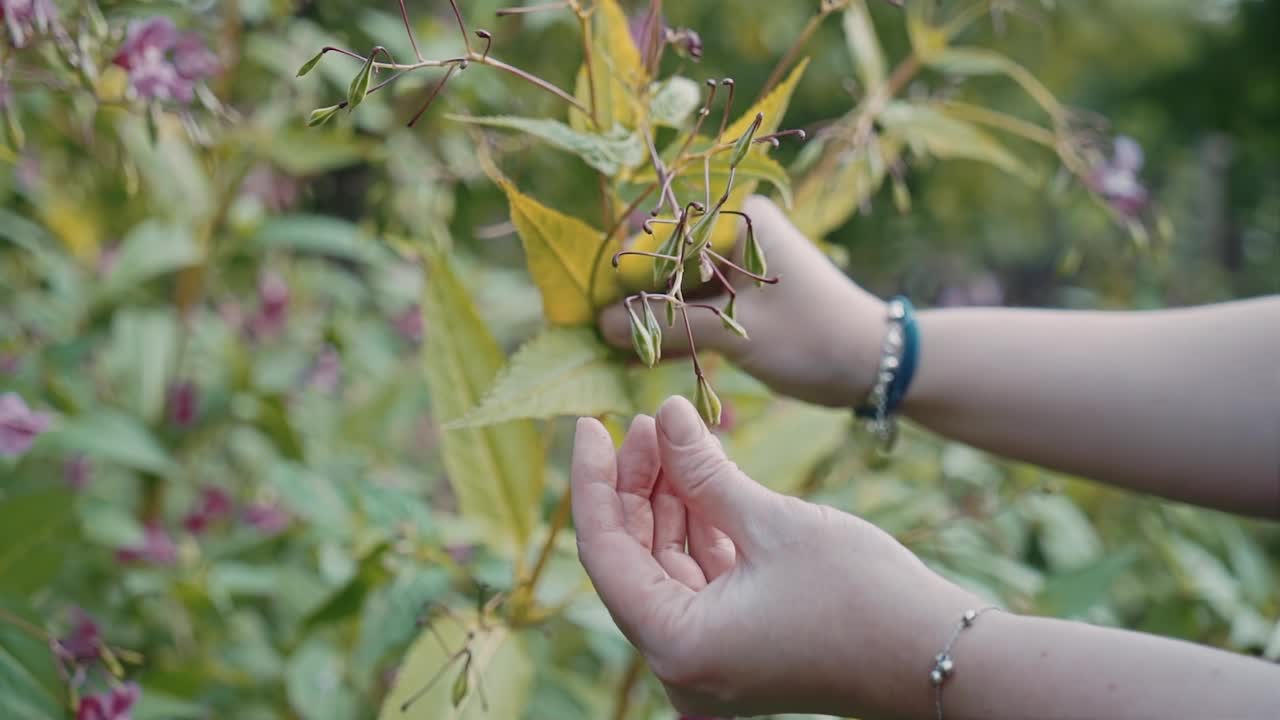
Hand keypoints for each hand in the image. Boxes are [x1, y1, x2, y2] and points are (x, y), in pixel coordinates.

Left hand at [571, 396, 979, 718]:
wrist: (942, 658)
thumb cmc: (863, 597)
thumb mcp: (773, 523)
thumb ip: (704, 470)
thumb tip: (663, 414)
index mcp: (677, 646)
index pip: (604, 553)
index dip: (592, 482)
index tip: (588, 425)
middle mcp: (683, 660)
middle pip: (634, 555)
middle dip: (636, 484)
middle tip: (645, 420)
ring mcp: (712, 653)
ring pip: (668, 561)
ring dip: (669, 498)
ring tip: (673, 433)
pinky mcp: (741, 640)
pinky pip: (701, 574)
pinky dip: (700, 524)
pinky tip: (703, 473)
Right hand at [600, 196, 887, 407]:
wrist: (872, 363)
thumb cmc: (813, 339)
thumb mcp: (738, 333)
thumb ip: (669, 327)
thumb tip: (603, 326)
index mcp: (738, 219)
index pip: (661, 238)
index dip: (625, 276)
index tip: (595, 313)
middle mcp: (733, 228)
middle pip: (662, 258)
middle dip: (633, 297)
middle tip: (600, 335)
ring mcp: (736, 259)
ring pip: (673, 283)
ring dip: (648, 315)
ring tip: (614, 349)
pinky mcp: (738, 289)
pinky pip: (691, 301)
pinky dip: (670, 326)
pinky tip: (641, 353)